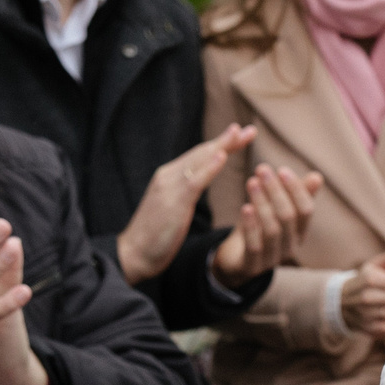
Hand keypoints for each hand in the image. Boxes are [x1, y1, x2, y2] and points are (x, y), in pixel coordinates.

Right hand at [118, 127, 256, 283]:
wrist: (133, 254)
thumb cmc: (154, 236)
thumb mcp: (172, 208)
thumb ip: (184, 192)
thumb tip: (197, 183)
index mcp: (169, 177)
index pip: (199, 156)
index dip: (221, 144)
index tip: (241, 135)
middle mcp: (168, 175)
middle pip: (202, 152)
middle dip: (227, 140)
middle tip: (250, 130)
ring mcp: (169, 186)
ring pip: (199, 160)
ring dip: (221, 145)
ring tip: (239, 133)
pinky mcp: (173, 201)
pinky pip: (195, 180)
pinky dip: (209, 166)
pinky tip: (223, 155)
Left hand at [212, 163, 321, 286]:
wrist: (236, 260)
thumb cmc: (259, 228)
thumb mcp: (276, 209)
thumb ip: (295, 194)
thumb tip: (317, 177)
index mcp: (300, 232)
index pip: (306, 210)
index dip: (296, 190)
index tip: (282, 170)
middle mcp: (290, 247)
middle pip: (288, 217)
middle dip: (275, 191)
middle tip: (262, 169)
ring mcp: (272, 259)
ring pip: (272, 230)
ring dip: (262, 203)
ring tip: (251, 182)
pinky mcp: (252, 267)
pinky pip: (254, 246)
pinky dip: (251, 226)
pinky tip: (245, 207)